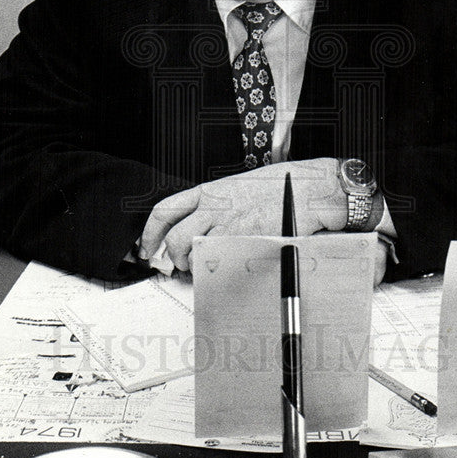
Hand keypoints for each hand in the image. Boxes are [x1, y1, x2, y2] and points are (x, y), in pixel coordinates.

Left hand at [141, 158, 345, 271]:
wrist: (310, 189)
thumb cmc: (283, 186)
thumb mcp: (241, 187)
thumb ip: (219, 206)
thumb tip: (204, 228)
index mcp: (211, 191)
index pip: (166, 210)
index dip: (149, 232)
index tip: (146, 246)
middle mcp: (214, 206)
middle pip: (174, 238)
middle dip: (172, 259)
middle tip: (179, 267)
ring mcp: (228, 224)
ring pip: (193, 254)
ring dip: (195, 267)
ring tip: (207, 268)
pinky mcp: (243, 240)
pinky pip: (217, 262)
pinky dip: (216, 270)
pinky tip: (227, 268)